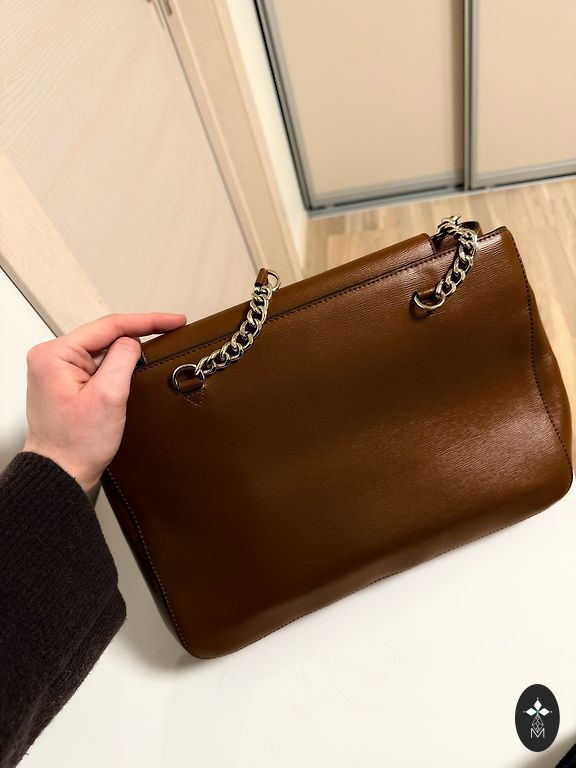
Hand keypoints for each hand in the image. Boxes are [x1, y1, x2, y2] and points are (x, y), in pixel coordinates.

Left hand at [23, 312, 186, 494]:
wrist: (61, 474)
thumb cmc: (76, 444)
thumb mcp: (108, 396)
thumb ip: (123, 359)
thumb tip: (133, 342)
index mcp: (55, 354)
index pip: (109, 325)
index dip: (147, 321)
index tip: (174, 321)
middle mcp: (52, 358)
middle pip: (106, 335)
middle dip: (139, 335)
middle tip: (172, 329)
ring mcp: (58, 371)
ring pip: (104, 351)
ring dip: (129, 354)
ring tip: (157, 350)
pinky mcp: (67, 384)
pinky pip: (99, 365)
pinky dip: (119, 367)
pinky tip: (136, 368)